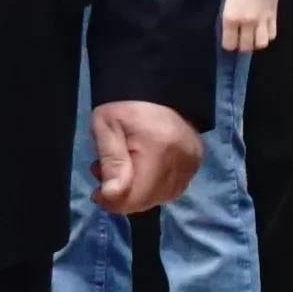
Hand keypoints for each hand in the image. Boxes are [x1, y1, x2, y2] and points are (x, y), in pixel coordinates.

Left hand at [90, 98, 201, 214]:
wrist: (160, 90)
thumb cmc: (126, 107)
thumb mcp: (106, 126)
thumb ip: (111, 162)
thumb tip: (112, 195)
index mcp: (160, 150)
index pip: (135, 196)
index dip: (112, 201)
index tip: (97, 192)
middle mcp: (182, 162)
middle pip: (146, 200)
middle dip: (122, 196)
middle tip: (106, 176)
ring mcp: (192, 165)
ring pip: (158, 199)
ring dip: (137, 193)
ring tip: (124, 171)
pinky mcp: (195, 165)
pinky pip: (171, 191)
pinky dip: (153, 188)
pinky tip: (142, 172)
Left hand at [219, 0, 281, 56]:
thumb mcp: (227, 4)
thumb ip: (229, 20)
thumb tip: (232, 34)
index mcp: (230, 18)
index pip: (229, 44)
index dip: (230, 45)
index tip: (231, 41)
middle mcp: (245, 22)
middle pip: (245, 47)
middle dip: (243, 46)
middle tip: (243, 40)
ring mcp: (261, 20)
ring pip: (261, 44)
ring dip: (257, 43)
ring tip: (255, 37)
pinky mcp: (273, 16)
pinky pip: (272, 34)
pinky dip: (268, 35)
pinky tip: (264, 30)